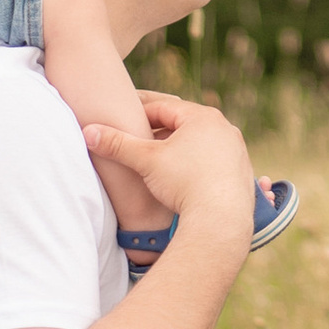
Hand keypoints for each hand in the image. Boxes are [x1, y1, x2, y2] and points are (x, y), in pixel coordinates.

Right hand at [79, 91, 255, 267]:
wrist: (221, 220)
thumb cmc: (184, 184)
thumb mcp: (146, 161)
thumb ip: (117, 144)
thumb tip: (87, 132)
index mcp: (202, 117)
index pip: (163, 107)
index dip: (139, 113)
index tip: (122, 119)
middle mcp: (224, 128)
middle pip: (182, 124)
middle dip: (158, 131)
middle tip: (136, 138)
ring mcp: (236, 150)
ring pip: (198, 143)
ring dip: (177, 148)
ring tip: (157, 160)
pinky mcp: (241, 172)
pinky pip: (212, 161)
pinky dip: (195, 164)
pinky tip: (181, 178)